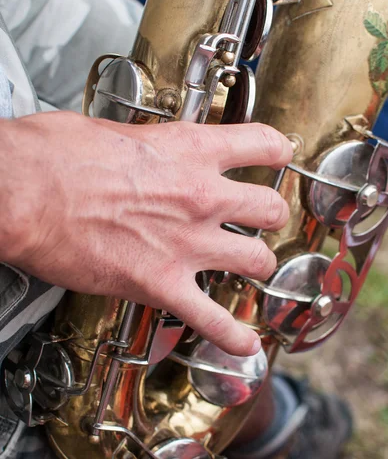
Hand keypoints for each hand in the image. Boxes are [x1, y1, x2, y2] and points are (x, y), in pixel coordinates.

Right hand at [0, 112, 291, 355]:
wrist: (23, 193)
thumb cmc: (55, 156)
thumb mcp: (114, 131)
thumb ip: (149, 145)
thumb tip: (147, 149)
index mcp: (190, 150)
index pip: (261, 145)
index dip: (275, 152)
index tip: (276, 157)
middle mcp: (200, 197)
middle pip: (269, 209)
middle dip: (268, 214)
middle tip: (259, 217)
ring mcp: (187, 244)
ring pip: (257, 261)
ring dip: (256, 265)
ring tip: (248, 266)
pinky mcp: (161, 285)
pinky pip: (213, 319)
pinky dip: (233, 334)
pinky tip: (244, 342)